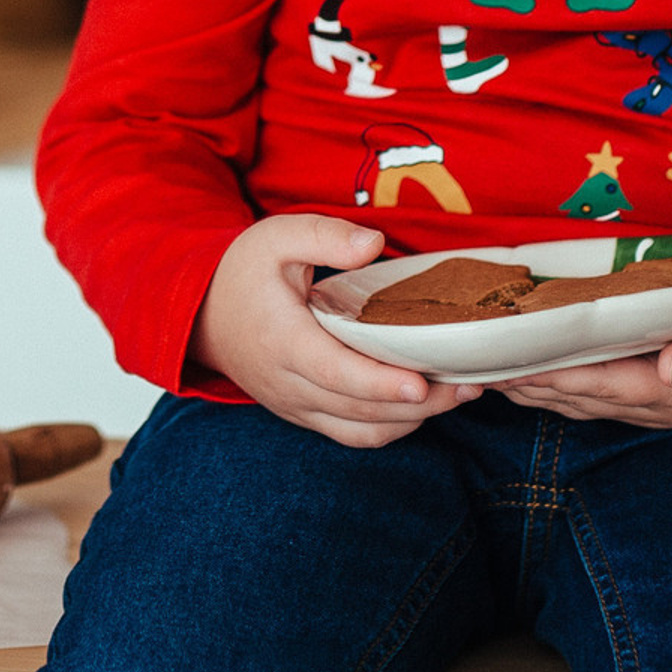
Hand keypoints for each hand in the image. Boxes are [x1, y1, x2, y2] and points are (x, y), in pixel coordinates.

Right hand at [192, 214, 479, 447]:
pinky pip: (353, 434)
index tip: (421, 384)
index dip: (380, 383)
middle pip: (360, 408)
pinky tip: (423, 406)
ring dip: (412, 421)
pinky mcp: (304, 414)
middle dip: (420, 404)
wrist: (202, 313)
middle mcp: (288, 384)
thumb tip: (375, 244)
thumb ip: (325, 236)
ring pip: (362, 431)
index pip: (335, 372)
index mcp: (282, 340)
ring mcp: (296, 405)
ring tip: (457, 395)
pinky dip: (391, 427)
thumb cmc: (243, 271)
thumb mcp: (277, 236)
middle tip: (468, 385)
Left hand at [492, 331, 671, 428]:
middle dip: (527, 386)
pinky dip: (559, 387)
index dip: (553, 377)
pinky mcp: (651, 391)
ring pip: (579, 399)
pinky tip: (532, 379)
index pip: (599, 385)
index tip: (512, 368)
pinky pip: (594, 392)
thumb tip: (671, 365)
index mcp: (671, 391)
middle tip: (476, 372)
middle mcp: (651, 402)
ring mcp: (649, 401)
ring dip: (534, 390)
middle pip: (576, 396)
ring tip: (488, 378)